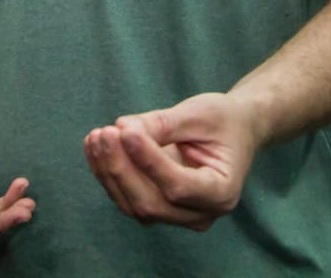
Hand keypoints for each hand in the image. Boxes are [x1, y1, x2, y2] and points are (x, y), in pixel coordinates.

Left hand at [84, 92, 259, 230]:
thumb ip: (162, 124)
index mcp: (221, 192)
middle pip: (151, 203)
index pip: (178, 187)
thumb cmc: (222, 120)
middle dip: (122, 168)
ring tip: (95, 136)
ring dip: (109, 171)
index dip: (148, 161)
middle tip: (104, 132)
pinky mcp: (158, 208)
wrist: (235, 130)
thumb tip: (122, 129)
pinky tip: (96, 146)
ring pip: (134, 205)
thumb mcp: (199, 114)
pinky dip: (108, 173)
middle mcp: (201, 214)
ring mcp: (178, 216)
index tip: (124, 131)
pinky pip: (127, 198)